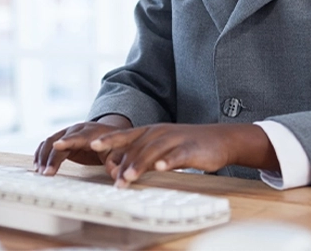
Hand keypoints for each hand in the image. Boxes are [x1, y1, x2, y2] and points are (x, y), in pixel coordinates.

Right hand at [34, 115, 132, 174]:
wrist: (108, 132)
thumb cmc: (114, 144)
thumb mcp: (118, 150)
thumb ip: (115, 159)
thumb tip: (113, 170)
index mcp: (92, 131)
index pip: (79, 136)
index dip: (68, 141)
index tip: (58, 146)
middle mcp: (77, 129)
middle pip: (59, 140)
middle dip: (51, 156)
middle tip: (46, 173)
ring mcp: (67, 132)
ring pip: (50, 141)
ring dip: (43, 156)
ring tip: (40, 172)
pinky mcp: (61, 138)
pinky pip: (47, 144)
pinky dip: (40, 154)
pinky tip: (37, 165)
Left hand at [90, 123, 247, 187]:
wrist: (219, 139)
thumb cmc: (186, 145)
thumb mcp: (160, 147)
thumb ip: (141, 155)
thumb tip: (119, 170)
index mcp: (150, 132)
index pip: (124, 135)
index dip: (108, 140)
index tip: (91, 146)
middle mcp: (159, 133)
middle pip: (136, 146)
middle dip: (122, 162)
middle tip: (112, 179)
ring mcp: (175, 139)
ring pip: (154, 151)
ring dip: (140, 164)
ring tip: (129, 177)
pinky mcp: (190, 148)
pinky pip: (178, 154)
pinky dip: (169, 161)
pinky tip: (162, 168)